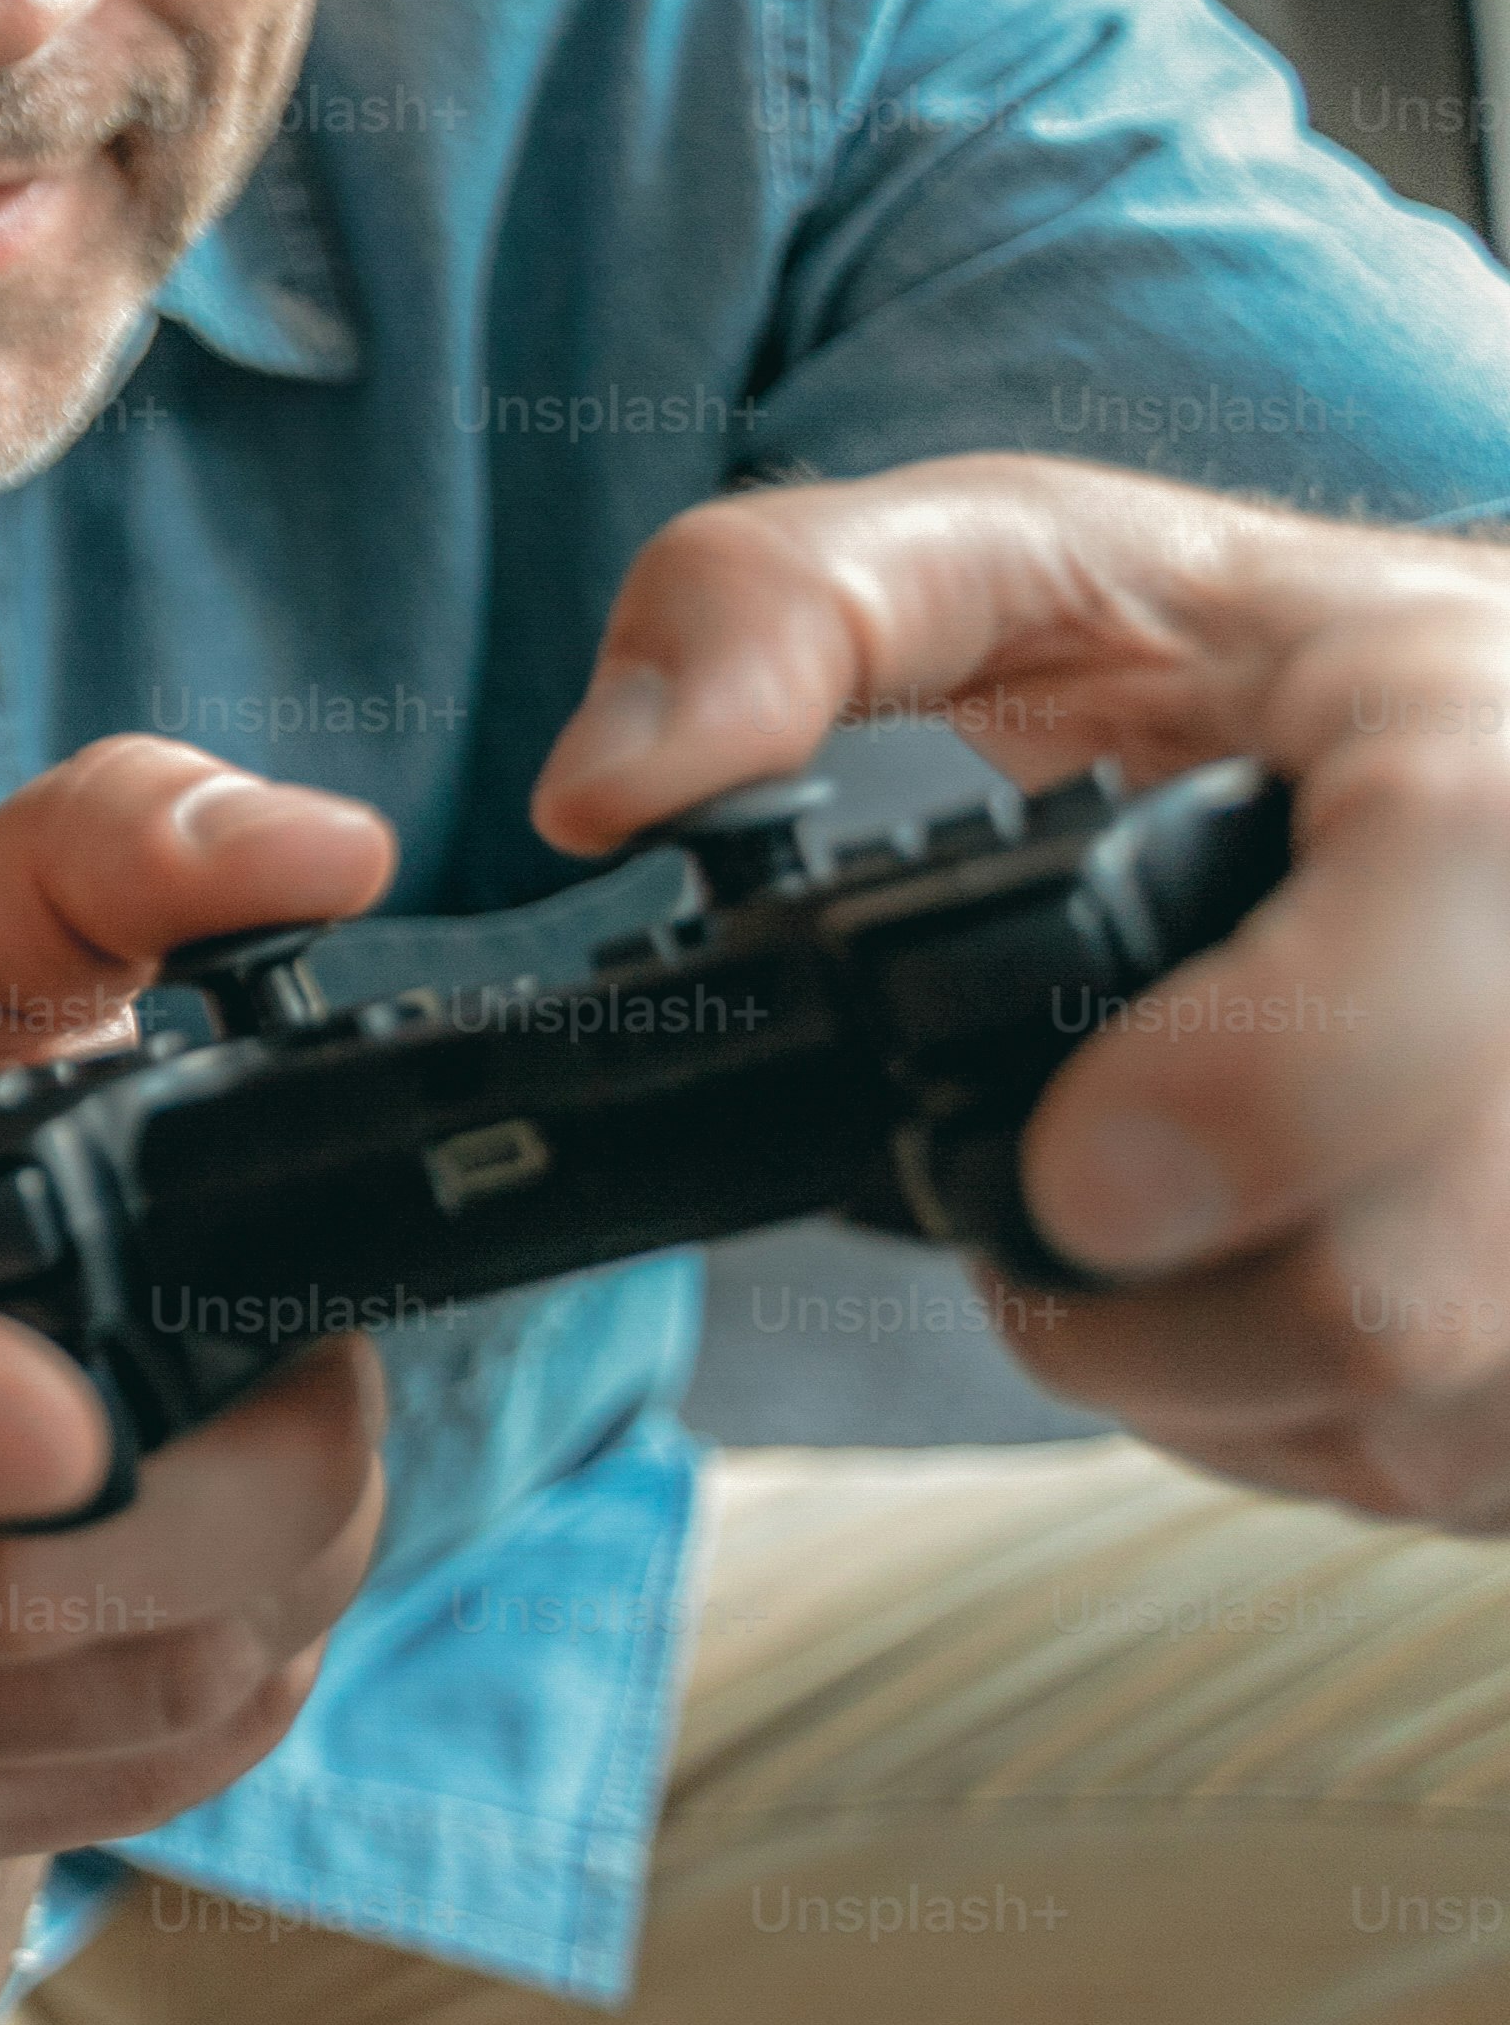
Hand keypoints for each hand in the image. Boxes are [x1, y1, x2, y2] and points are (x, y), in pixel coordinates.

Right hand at [0, 740, 403, 1871]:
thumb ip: (121, 842)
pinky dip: (235, 1685)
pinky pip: (123, 1792)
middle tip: (315, 1370)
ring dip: (267, 1582)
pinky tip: (221, 1568)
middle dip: (237, 1479)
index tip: (70, 1420)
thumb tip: (313, 849)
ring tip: (272, 1456)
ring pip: (94, 1701)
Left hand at [528, 451, 1509, 1523]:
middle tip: (1052, 1194)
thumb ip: (778, 611)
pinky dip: (1302, 1422)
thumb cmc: (1248, 660)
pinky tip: (1257, 1277)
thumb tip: (603, 790)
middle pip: (1397, 1291)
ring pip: (1412, 1415)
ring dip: (1211, 1379)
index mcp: (1484, 766)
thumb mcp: (1013, 559)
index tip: (1071, 1169)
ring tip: (1146, 1221)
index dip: (1244, 1108)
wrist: (1499, 739)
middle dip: (1148, 1312)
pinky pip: (1449, 1466)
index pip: (1425, 974)